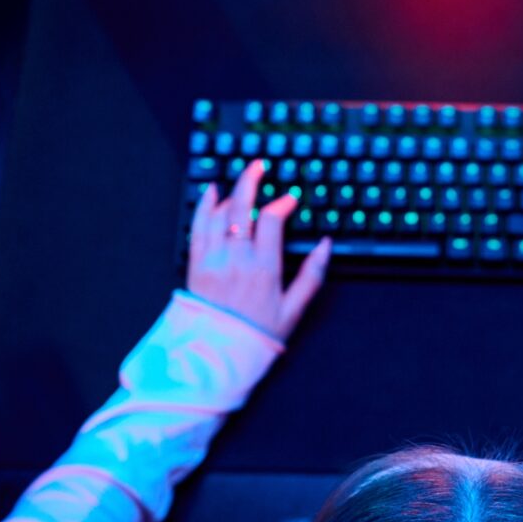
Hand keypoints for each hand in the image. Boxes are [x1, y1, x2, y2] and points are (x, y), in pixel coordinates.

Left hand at [186, 158, 329, 340]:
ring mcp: (213, 260)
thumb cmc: (258, 334)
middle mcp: (237, 260)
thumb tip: (326, 245)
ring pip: (220, 214)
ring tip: (241, 179)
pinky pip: (198, 228)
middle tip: (259, 165)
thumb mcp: (294, 309)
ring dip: (231, 192)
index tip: (290, 200)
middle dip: (251, 181)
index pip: (271, 221)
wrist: (218, 355)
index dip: (282, 204)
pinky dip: (204, 207)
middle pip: (241, 208)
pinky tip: (211, 194)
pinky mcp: (196, 265)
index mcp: (264, 269)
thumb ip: (312, 275)